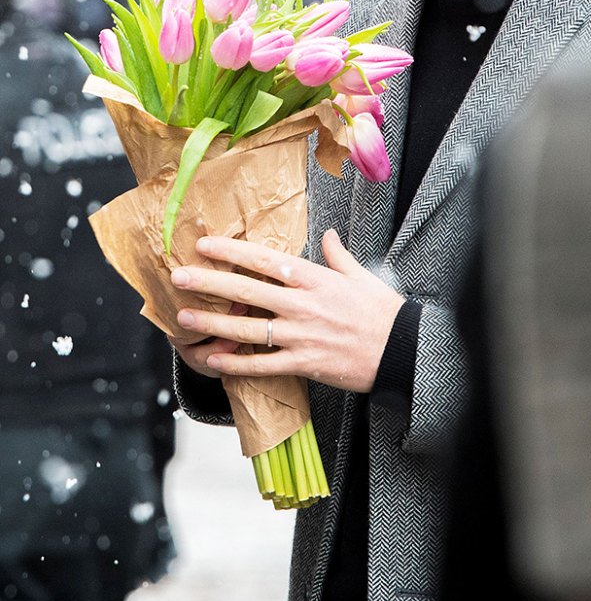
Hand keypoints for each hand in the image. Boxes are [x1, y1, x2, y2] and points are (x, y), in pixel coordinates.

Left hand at [170, 229, 404, 392]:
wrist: (402, 349)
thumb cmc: (383, 311)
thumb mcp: (360, 275)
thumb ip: (337, 255)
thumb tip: (327, 235)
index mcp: (314, 278)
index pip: (264, 260)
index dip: (231, 251)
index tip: (205, 245)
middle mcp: (302, 304)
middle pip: (246, 291)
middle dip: (209, 282)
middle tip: (179, 276)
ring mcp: (301, 336)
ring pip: (247, 330)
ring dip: (213, 324)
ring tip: (184, 317)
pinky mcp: (304, 364)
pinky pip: (262, 365)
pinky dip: (235, 364)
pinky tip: (213, 359)